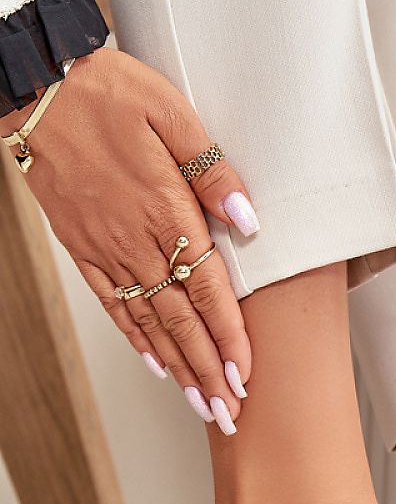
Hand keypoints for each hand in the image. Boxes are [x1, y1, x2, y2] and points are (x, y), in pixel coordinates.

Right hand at [7, 47, 258, 430]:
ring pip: (150, 322)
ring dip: (179, 367)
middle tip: (229, 415)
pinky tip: (156, 364)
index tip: (246, 377)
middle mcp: (137, 241)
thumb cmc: (111, 92)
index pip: (209, 291)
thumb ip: (214, 173)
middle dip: (208, 373)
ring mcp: (107, 249)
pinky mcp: (83, 248)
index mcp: (167, 211)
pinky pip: (113, 304)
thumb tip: (249, 222)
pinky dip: (136, 338)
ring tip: (200, 404)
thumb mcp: (173, 114)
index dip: (229, 339)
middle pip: (182, 321)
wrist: (39, 88)